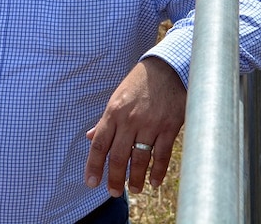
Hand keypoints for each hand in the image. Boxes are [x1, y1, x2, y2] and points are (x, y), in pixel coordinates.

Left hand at [84, 57, 185, 196]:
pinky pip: (162, 155)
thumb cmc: (139, 83)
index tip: (91, 182)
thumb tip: (90, 137)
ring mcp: (150, 124)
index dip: (94, 166)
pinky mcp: (169, 127)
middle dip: (114, 178)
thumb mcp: (117, 98)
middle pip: (118, 156)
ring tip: (133, 189)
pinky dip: (157, 171)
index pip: (100, 144)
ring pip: (140, 159)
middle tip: (113, 192)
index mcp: (114, 112)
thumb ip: (105, 120)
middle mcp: (130, 120)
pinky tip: (154, 181)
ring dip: (135, 178)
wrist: (167, 68)